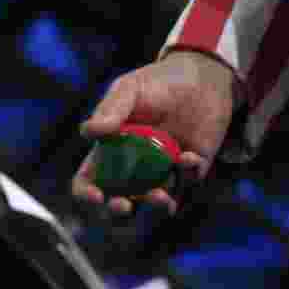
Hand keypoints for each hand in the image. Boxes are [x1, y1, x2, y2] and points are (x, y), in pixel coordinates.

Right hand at [72, 51, 237, 217]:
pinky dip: (187, 175)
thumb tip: (89, 132)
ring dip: (155, 205)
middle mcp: (134, 168)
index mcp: (110, 151)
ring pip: (154, 203)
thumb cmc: (158, 82)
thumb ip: (111, 109)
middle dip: (116, 213)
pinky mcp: (191, 168)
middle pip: (117, 203)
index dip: (86, 194)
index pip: (89, 181)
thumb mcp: (130, 89)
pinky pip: (188, 182)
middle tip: (124, 206)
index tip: (95, 196)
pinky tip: (188, 157)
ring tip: (159, 196)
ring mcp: (163, 171)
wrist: (202, 75)